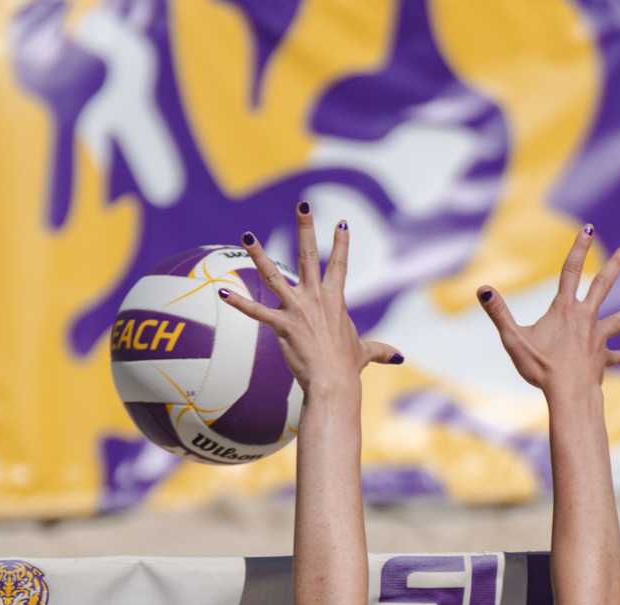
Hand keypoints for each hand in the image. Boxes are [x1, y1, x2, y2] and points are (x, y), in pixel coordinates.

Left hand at [219, 205, 401, 395]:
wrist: (334, 384)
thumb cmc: (347, 369)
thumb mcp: (364, 354)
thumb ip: (379, 350)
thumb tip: (398, 356)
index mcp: (335, 300)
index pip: (339, 265)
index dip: (341, 243)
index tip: (341, 222)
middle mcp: (316, 298)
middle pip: (308, 255)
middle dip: (306, 228)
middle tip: (303, 204)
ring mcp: (298, 310)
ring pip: (274, 276)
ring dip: (259, 255)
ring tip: (247, 235)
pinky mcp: (282, 326)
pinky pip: (256, 312)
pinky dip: (237, 302)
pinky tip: (221, 292)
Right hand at [477, 228, 619, 393]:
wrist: (570, 394)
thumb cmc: (541, 368)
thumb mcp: (514, 339)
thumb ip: (498, 313)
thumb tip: (482, 290)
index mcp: (564, 309)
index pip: (571, 270)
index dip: (579, 248)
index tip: (588, 229)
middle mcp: (585, 318)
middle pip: (603, 285)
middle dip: (615, 266)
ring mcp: (596, 338)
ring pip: (617, 320)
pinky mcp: (602, 358)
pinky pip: (612, 356)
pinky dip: (617, 356)